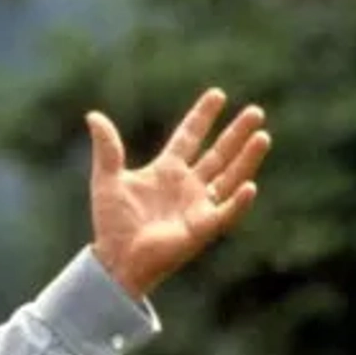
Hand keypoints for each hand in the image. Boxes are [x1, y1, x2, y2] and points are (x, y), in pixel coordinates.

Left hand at [85, 88, 270, 298]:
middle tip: (256, 111)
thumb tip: (93, 116)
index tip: (217, 94)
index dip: (202, 117)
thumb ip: (107, 149)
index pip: (189, 137)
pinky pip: (226, 212)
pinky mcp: (203, 228)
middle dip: (236, 133)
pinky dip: (238, 201)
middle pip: (218, 153)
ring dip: (247, 159)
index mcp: (166, 171)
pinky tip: (250, 185)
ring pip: (230, 177)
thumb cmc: (112, 223)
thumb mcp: (107, 180)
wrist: (115, 259)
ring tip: (262, 136)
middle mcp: (187, 185)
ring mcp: (198, 206)